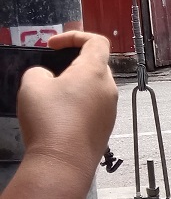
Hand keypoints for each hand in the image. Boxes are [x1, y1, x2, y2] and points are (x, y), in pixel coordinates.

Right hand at [17, 31, 117, 170]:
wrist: (63, 162)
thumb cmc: (50, 119)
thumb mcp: (32, 85)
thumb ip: (38, 72)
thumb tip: (47, 77)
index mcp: (95, 71)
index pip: (97, 41)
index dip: (75, 36)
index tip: (53, 44)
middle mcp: (109, 89)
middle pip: (97, 65)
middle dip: (74, 63)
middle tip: (51, 71)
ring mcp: (111, 110)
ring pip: (96, 88)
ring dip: (76, 86)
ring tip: (52, 96)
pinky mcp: (106, 127)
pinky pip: (94, 108)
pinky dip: (80, 104)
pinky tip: (60, 116)